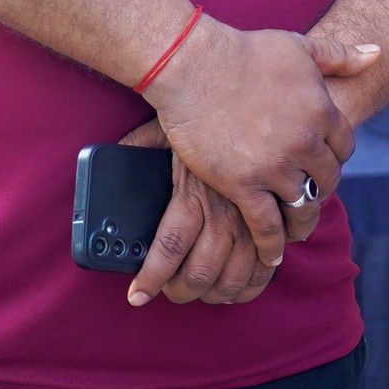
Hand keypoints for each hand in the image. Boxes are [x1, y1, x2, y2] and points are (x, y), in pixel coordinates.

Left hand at [116, 119, 271, 307]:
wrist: (257, 93)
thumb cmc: (209, 113)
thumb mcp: (168, 128)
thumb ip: (140, 147)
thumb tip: (111, 157)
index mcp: (192, 194)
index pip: (167, 249)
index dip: (151, 279)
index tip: (137, 295)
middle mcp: (224, 211)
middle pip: (201, 272)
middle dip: (182, 291)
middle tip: (171, 293)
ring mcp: (254, 216)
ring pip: (236, 275)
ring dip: (217, 293)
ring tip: (205, 293)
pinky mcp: (277, 216)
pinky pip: (268, 264)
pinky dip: (255, 283)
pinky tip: (241, 286)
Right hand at [142, 20, 378, 265]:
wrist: (194, 65)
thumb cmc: (244, 52)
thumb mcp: (300, 47)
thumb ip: (339, 56)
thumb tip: (376, 53)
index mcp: (322, 111)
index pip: (344, 147)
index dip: (334, 157)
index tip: (323, 164)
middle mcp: (305, 142)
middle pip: (326, 179)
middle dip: (320, 189)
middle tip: (309, 197)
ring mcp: (275, 166)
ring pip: (301, 205)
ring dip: (301, 221)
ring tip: (296, 230)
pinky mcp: (242, 184)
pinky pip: (266, 225)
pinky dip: (272, 243)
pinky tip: (271, 254)